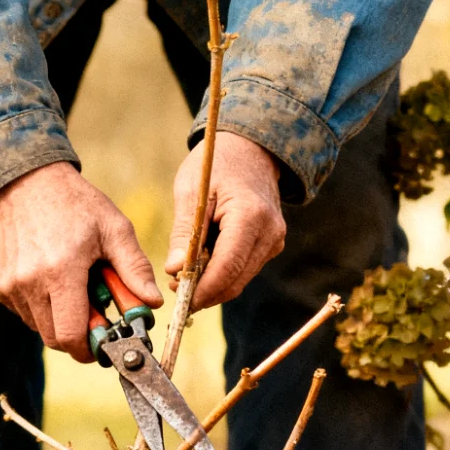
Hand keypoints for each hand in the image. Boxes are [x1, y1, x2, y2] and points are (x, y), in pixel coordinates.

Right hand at [0, 161, 162, 361]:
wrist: (24, 183)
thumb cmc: (75, 204)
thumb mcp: (114, 228)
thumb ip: (135, 268)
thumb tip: (153, 303)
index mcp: (61, 271)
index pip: (71, 336)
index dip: (89, 349)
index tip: (104, 341)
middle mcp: (29, 283)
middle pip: (55, 339)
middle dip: (79, 336)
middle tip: (94, 314)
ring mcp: (10, 286)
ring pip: (40, 328)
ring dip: (60, 320)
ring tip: (73, 288)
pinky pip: (25, 314)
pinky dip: (43, 309)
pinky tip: (52, 280)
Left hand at [164, 132, 285, 309]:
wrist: (251, 150)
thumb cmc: (216, 164)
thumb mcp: (191, 191)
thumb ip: (184, 232)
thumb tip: (174, 270)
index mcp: (250, 216)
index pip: (227, 267)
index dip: (203, 290)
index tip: (179, 299)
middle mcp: (269, 233)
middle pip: (235, 280)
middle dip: (205, 292)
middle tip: (175, 289)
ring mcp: (274, 241)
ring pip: (240, 279)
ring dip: (212, 285)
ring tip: (184, 276)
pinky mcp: (271, 245)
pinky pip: (244, 269)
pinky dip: (222, 273)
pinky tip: (202, 265)